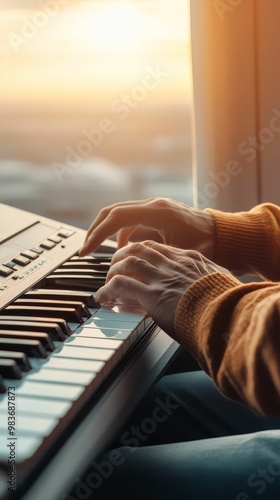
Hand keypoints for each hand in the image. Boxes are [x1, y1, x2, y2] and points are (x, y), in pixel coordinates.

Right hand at [79, 197, 214, 258]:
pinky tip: (125, 253)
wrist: (224, 234)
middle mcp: (153, 205)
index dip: (97, 234)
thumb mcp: (178, 253)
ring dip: (108, 234)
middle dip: (96, 231)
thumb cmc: (207, 244)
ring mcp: (154, 208)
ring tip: (102, 256)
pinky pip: (132, 222)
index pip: (116, 218)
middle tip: (85, 251)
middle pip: (112, 212)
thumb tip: (126, 268)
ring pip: (120, 216)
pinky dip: (123, 236)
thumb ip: (152, 256)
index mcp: (157, 212)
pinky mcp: (156, 215)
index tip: (86, 251)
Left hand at [95, 241, 231, 338]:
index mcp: (191, 259)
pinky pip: (121, 285)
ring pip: (127, 262)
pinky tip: (102, 298)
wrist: (229, 314)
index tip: (136, 259)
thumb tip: (214, 288)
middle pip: (139, 248)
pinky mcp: (152, 294)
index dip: (143, 253)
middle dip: (122, 255)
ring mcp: (161, 277)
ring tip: (106, 282)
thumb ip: (211, 282)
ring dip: (113, 271)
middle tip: (114, 266)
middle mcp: (173, 264)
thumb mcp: (223, 284)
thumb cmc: (229, 304)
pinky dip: (107, 290)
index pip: (159, 248)